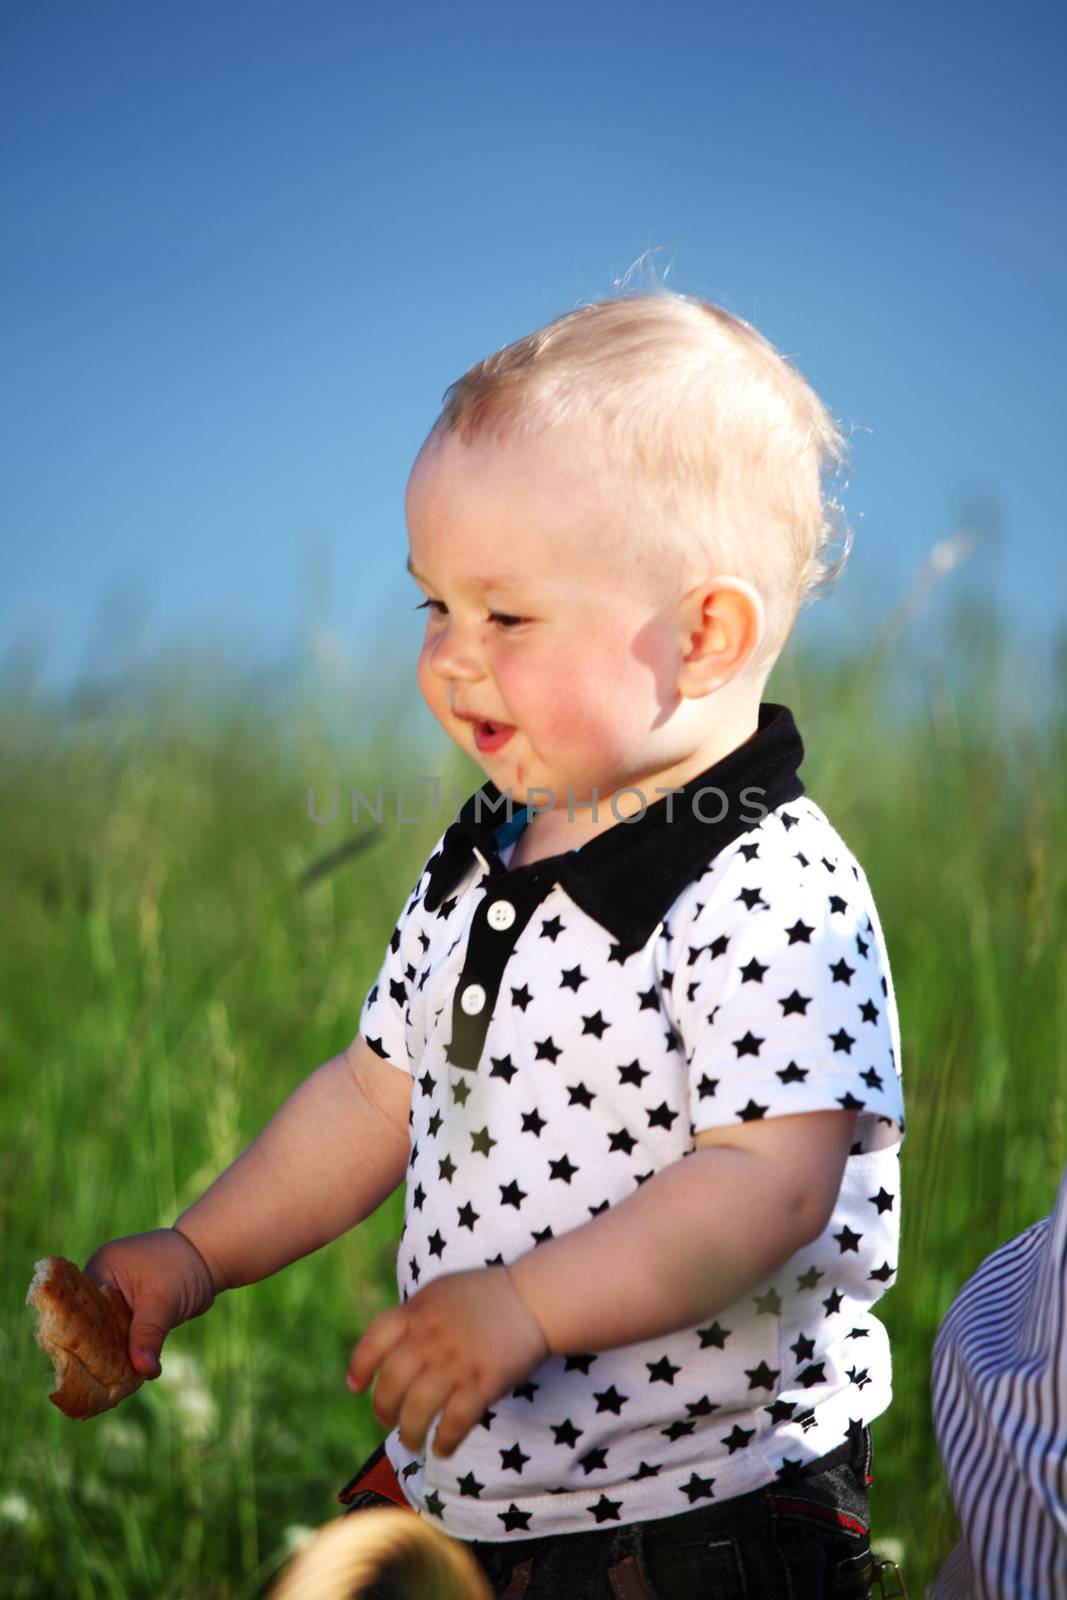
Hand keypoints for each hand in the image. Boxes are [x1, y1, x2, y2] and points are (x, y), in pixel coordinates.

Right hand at [82, 1227, 217, 1378]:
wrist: (210, 1255)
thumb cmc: (183, 1266)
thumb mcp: (163, 1300)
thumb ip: (148, 1333)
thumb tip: (142, 1369)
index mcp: (100, 1270)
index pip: (77, 1310)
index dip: (80, 1339)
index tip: (84, 1370)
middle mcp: (103, 1283)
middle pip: (91, 1326)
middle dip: (99, 1354)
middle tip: (104, 1385)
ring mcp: (117, 1297)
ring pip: (109, 1334)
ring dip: (118, 1356)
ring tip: (123, 1384)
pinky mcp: (132, 1310)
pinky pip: (125, 1335)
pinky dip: (132, 1352)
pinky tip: (140, 1373)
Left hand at [347, 1265, 549, 1458]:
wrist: (534, 1297)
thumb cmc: (488, 1295)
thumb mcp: (442, 1292)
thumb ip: (416, 1316)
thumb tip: (392, 1347)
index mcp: (417, 1312)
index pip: (374, 1342)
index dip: (360, 1366)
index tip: (355, 1386)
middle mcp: (429, 1338)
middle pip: (391, 1384)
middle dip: (384, 1410)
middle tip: (388, 1421)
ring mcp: (455, 1362)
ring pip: (417, 1411)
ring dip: (410, 1434)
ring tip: (413, 1444)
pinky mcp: (482, 1383)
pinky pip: (454, 1423)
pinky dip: (445, 1442)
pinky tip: (443, 1449)